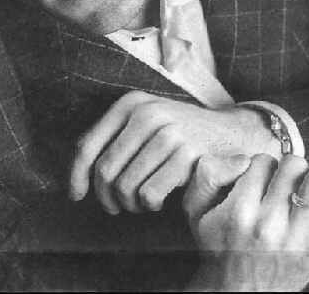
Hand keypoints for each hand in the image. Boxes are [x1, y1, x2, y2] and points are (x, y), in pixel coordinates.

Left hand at [69, 90, 278, 213]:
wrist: (231, 133)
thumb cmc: (179, 134)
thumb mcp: (145, 122)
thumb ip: (112, 138)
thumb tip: (76, 176)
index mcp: (130, 103)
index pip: (88, 145)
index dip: (77, 175)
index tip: (76, 195)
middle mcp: (147, 113)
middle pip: (105, 171)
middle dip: (107, 197)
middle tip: (118, 205)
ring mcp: (168, 133)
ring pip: (126, 186)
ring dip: (130, 204)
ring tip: (142, 201)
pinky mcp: (188, 155)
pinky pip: (150, 195)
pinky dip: (151, 204)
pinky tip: (161, 199)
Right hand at [184, 153, 308, 291]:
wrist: (235, 293)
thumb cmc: (217, 248)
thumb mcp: (196, 211)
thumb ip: (208, 175)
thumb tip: (242, 159)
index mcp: (239, 210)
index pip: (262, 160)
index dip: (260, 165)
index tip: (258, 179)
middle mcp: (268, 222)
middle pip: (292, 164)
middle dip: (288, 167)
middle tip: (282, 182)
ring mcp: (296, 238)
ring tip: (308, 184)